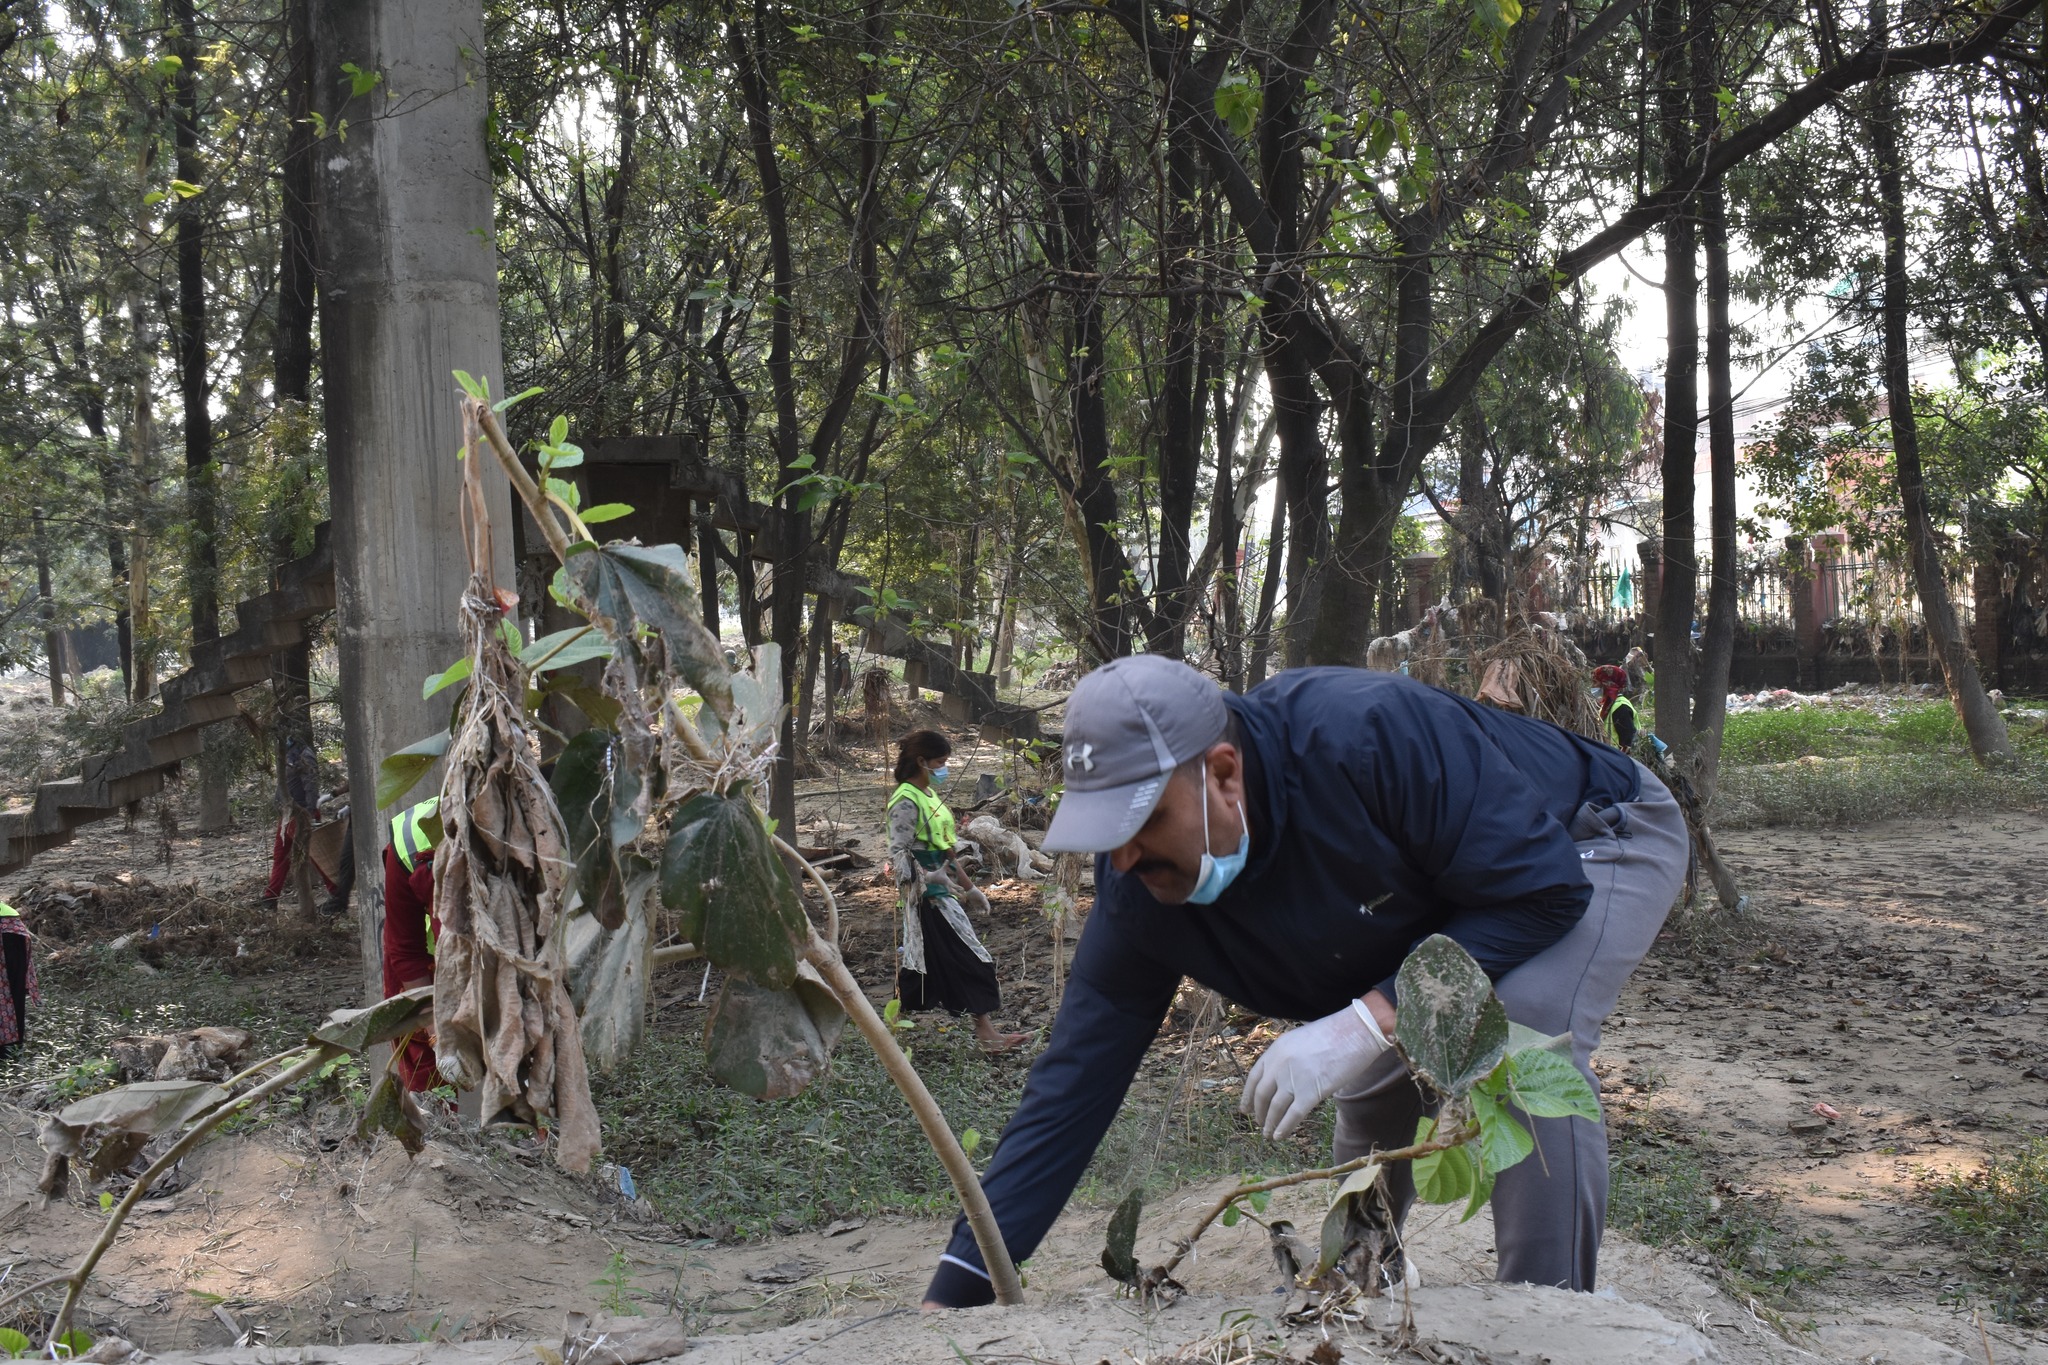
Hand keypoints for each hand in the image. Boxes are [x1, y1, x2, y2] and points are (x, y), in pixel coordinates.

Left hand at [965, 884, 991, 915]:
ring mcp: (978, 904)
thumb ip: (984, 902)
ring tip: (980, 913)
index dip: (988, 910)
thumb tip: (988, 907)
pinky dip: (977, 912)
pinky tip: (978, 913)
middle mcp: (982, 902)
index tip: (987, 914)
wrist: (970, 890)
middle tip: (983, 913)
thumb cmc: (977, 893)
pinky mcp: (974, 905)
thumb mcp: (981, 897)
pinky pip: (977, 909)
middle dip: (984, 912)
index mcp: (985, 900)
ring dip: (981, 912)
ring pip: (981, 909)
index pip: (988, 907)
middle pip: (984, 909)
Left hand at [1241, 1000, 1390, 1140]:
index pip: (1254, 1078)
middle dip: (1259, 1112)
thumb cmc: (1333, 1034)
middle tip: (1260, 1123)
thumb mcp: (1299, 1040)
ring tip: (1268, 1134)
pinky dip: (1284, 1127)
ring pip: (1275, 1108)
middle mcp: (1279, 1065)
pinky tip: (1280, 1136)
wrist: (1355, 1032)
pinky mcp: (1311, 1092)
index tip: (1245, 1109)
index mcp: (1275, 1050)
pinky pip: (1293, 1115)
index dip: (1248, 1096)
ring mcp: (1294, 1079)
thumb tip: (1281, 1077)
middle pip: (1262, 1095)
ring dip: (1270, 1123)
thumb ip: (1286, 1058)